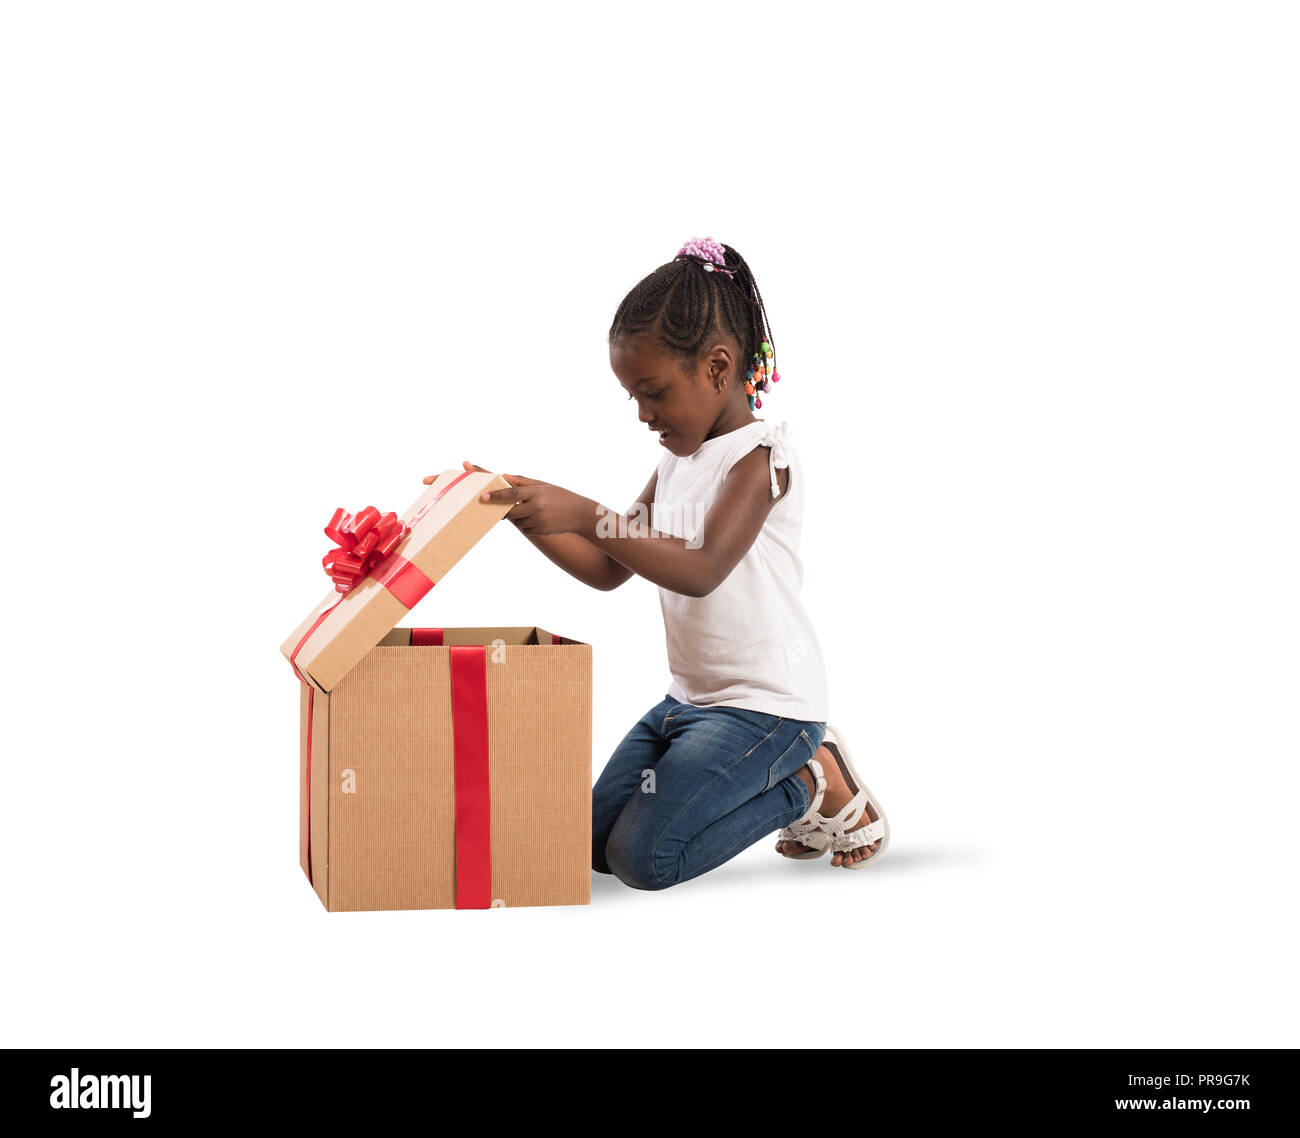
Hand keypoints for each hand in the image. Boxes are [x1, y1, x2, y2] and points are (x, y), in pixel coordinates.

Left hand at [427, 461, 591, 536]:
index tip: (481, 496)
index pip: (511, 493)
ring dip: (517, 516)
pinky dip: (527, 524)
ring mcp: (538, 520)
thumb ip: (523, 482)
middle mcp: (536, 507)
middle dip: (499, 508)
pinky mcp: (540, 531)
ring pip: (516, 520)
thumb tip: (503, 475)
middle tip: (485, 503)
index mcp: (536, 492)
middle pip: (509, 510)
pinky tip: (541, 519)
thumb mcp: (544, 486)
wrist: (582, 515)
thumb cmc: (561, 497)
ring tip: (532, 510)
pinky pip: (525, 528)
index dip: (495, 495)